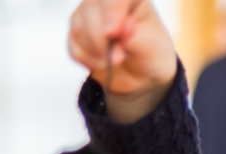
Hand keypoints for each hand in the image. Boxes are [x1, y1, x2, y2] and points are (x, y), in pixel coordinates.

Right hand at [68, 0, 177, 123]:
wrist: (142, 74)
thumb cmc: (150, 53)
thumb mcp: (150, 45)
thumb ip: (132, 36)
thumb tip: (110, 31)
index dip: (111, 12)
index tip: (112, 33)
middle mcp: (106, 2)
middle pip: (90, 10)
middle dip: (102, 40)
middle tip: (119, 58)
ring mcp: (89, 15)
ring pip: (79, 29)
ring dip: (97, 53)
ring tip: (116, 61)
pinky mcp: (78, 34)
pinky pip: (74, 48)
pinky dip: (89, 61)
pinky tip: (104, 63)